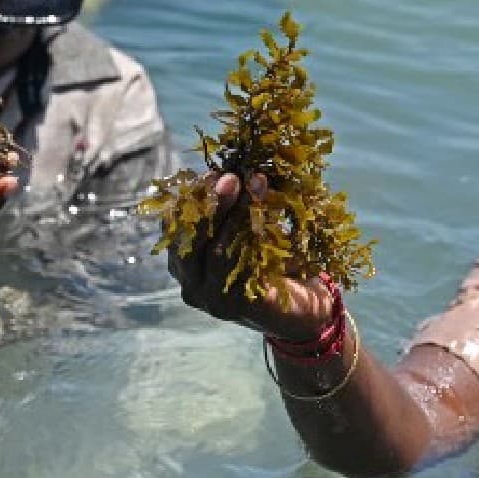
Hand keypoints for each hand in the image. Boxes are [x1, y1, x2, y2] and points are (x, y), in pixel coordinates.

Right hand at [169, 172, 335, 340]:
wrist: (304, 310)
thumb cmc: (275, 264)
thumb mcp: (252, 229)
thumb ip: (239, 206)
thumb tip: (241, 167)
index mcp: (185, 261)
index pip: (174, 224)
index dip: (193, 195)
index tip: (216, 171)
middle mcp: (189, 281)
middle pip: (187, 238)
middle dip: (211, 202)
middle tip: (232, 177)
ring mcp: (208, 298)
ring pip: (213, 251)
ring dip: (236, 214)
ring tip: (255, 184)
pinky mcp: (232, 307)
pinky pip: (239, 268)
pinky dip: (253, 237)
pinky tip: (267, 215)